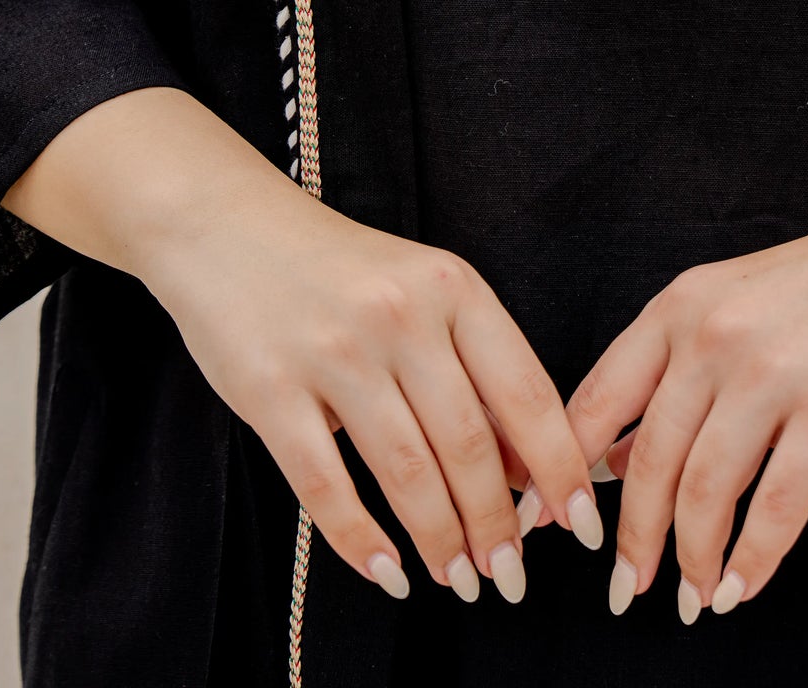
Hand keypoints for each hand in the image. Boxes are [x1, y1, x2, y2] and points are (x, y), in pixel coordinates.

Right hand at [4, 88, 603, 604]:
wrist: (226, 225)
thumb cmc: (339, 268)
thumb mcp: (422, 288)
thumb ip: (473, 363)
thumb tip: (525, 468)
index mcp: (452, 286)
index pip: (526, 391)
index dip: (560, 468)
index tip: (581, 525)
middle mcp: (401, 315)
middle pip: (470, 444)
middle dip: (498, 526)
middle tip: (511, 577)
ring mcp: (334, 352)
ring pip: (408, 472)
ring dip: (441, 541)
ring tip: (459, 581)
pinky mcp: (271, 390)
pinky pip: (327, 486)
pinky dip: (362, 541)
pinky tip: (387, 573)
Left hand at [565, 178, 807, 620]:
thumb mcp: (740, 301)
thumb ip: (679, 368)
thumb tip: (620, 455)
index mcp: (682, 305)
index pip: (595, 400)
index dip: (560, 471)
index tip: (545, 524)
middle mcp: (714, 336)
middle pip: (646, 462)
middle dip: (630, 541)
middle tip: (625, 589)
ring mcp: (773, 374)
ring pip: (704, 494)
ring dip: (691, 560)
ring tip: (690, 597)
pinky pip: (777, 509)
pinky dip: (753, 562)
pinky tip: (743, 586)